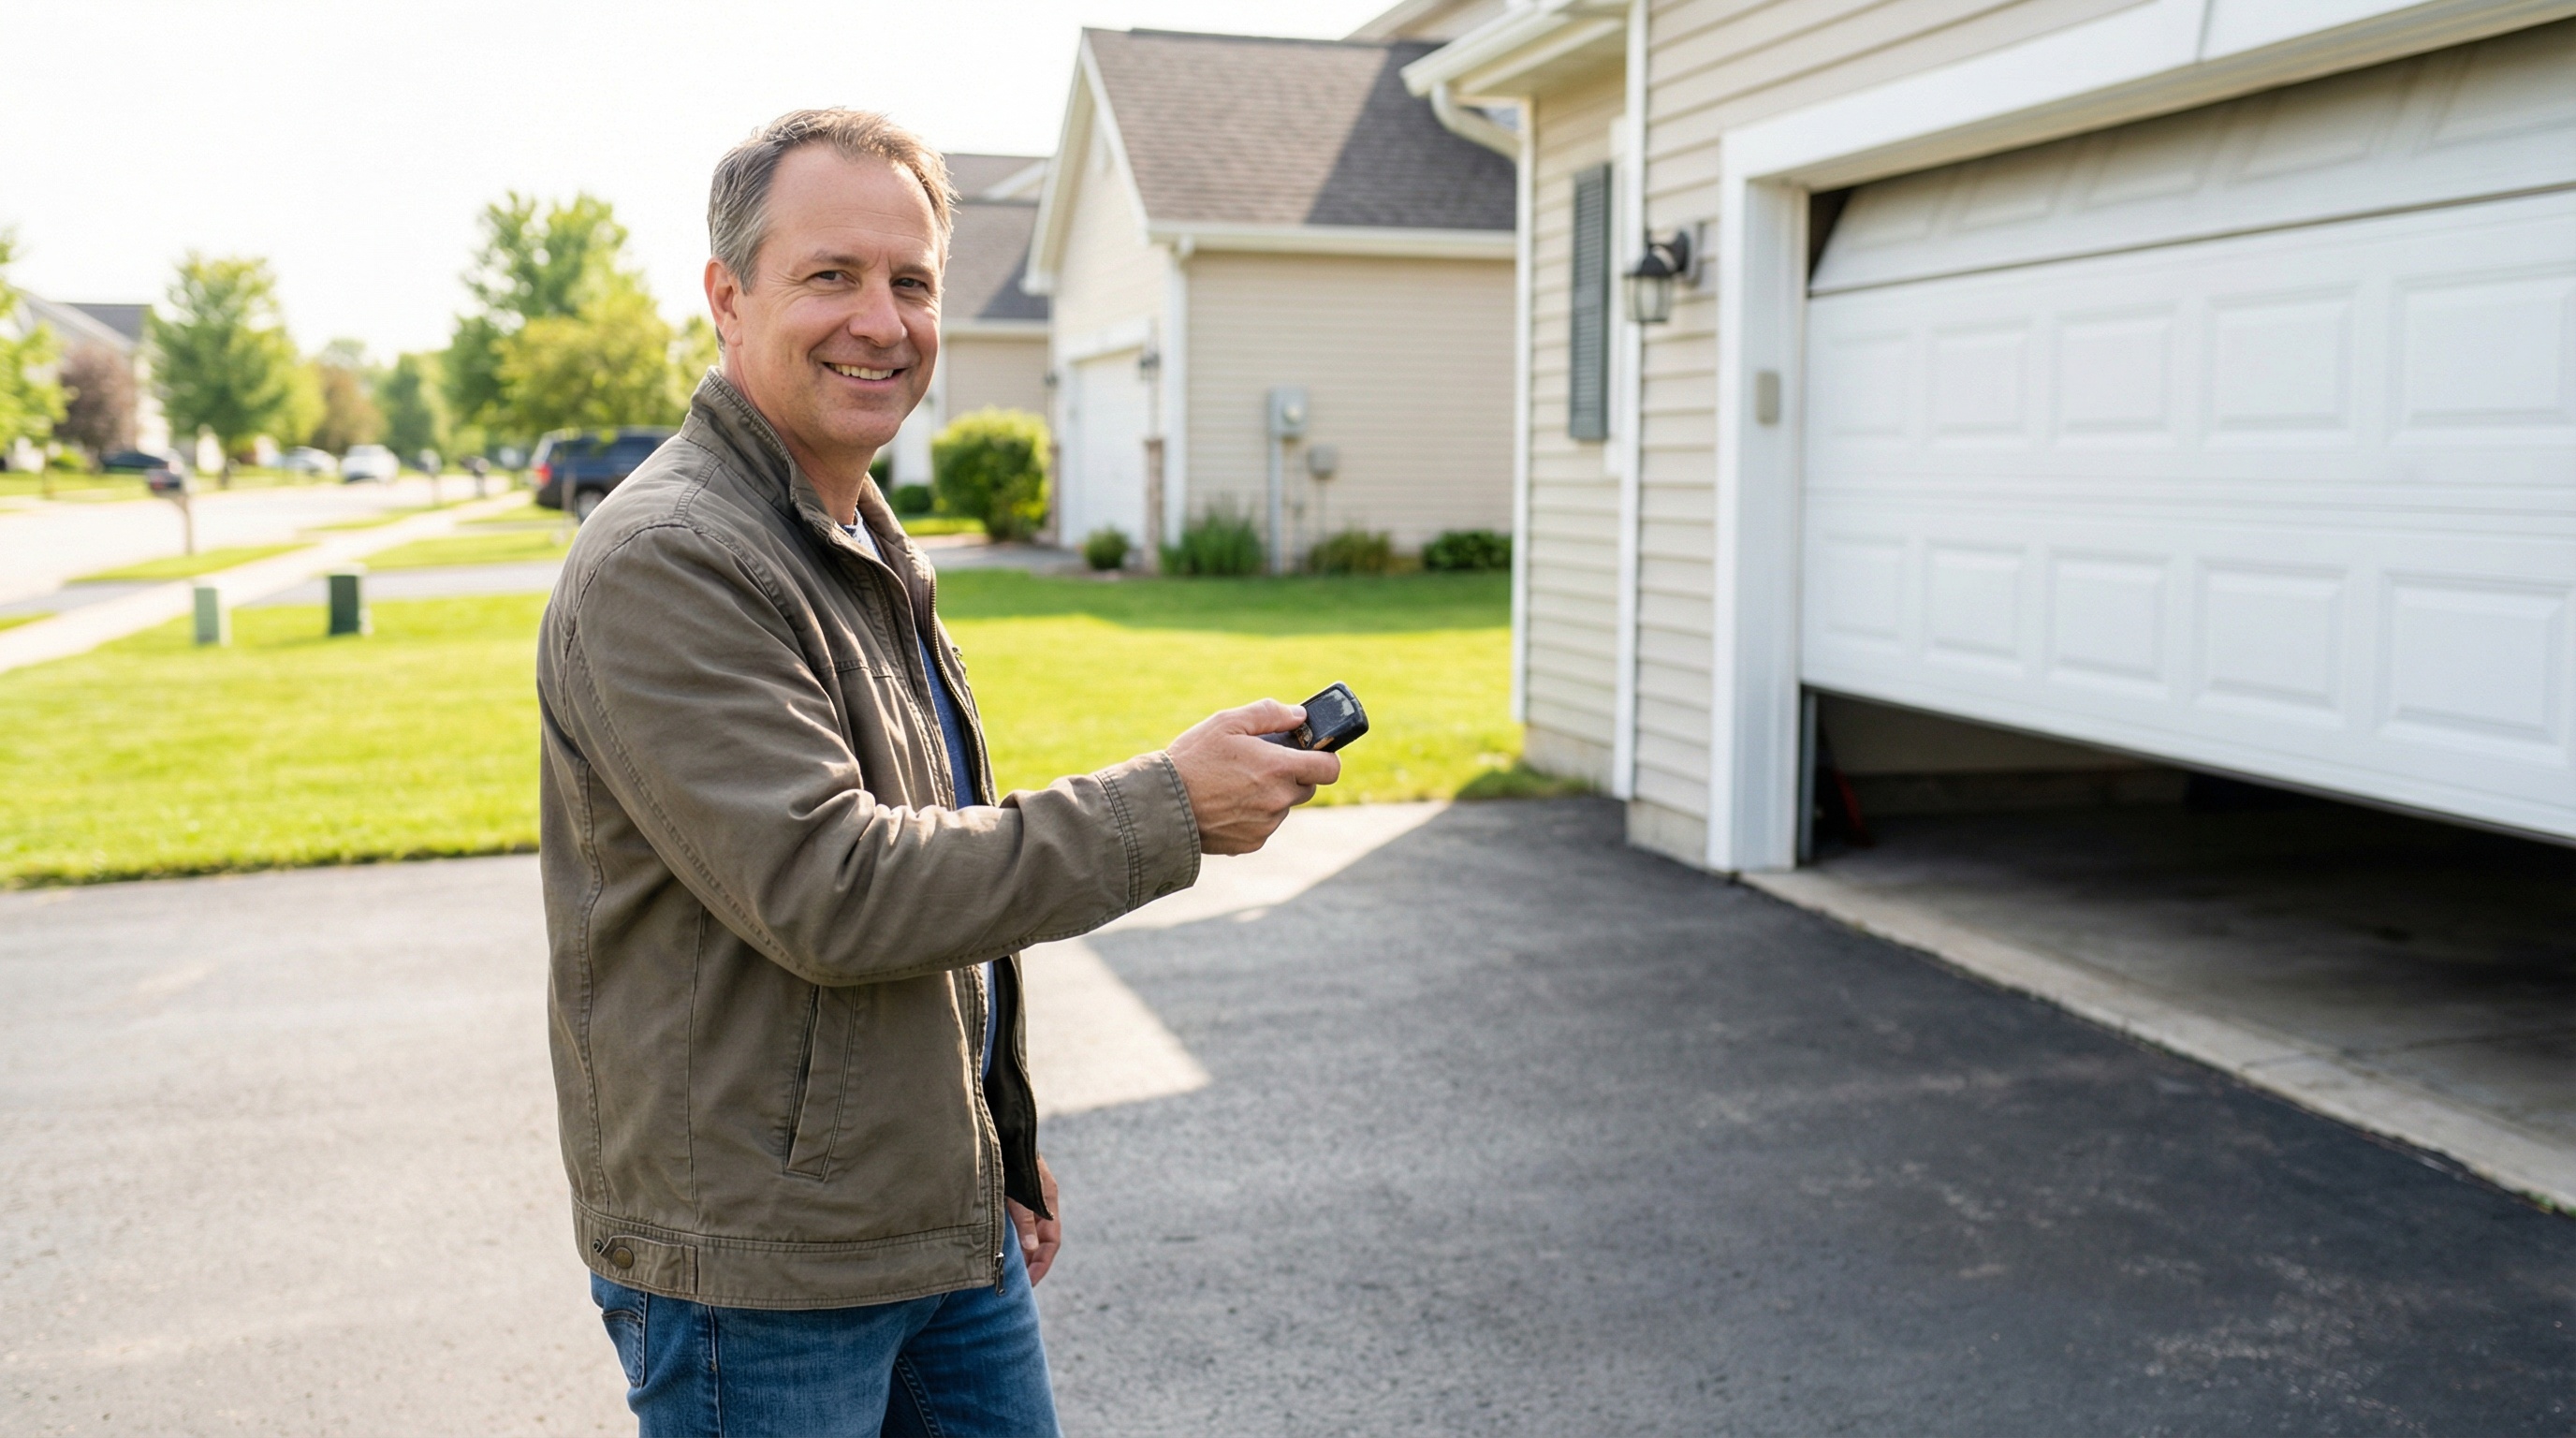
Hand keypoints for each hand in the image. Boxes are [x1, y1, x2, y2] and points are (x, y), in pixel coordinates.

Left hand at [1008, 1155, 1061, 1284]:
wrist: (1002, 1129)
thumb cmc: (1011, 1157)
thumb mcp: (1019, 1191)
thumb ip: (1025, 1219)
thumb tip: (1033, 1250)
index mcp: (1048, 1200)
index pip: (1052, 1241)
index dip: (1042, 1264)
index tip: (1030, 1282)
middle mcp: (1041, 1201)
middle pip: (1041, 1240)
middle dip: (1033, 1263)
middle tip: (1017, 1284)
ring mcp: (1029, 1198)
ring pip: (1029, 1233)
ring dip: (1022, 1253)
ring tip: (1009, 1271)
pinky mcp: (1015, 1195)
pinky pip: (1018, 1224)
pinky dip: (1013, 1239)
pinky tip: (1001, 1248)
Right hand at [1166, 699, 1343, 854]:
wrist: (1162, 806)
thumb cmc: (1193, 759)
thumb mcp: (1227, 723)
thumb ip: (1268, 714)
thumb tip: (1299, 716)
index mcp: (1279, 768)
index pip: (1330, 768)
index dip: (1325, 758)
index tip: (1313, 753)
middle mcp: (1279, 799)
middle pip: (1307, 787)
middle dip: (1292, 774)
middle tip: (1262, 764)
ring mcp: (1266, 824)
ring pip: (1283, 806)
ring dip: (1270, 795)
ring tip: (1235, 783)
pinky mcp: (1252, 842)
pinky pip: (1264, 825)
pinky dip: (1253, 815)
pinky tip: (1227, 804)